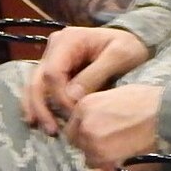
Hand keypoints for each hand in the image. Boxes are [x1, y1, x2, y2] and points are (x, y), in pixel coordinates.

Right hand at [20, 25, 149, 132]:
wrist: (135, 42)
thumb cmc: (131, 47)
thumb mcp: (120, 57)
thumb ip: (95, 74)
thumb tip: (70, 97)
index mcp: (69, 40)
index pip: (53, 72)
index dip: (59, 96)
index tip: (74, 114)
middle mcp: (55, 46)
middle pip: (38, 79)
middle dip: (42, 107)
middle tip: (52, 130)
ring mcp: (53, 57)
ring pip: (35, 86)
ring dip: (37, 109)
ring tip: (47, 129)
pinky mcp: (56, 69)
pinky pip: (42, 89)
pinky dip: (41, 105)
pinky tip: (40, 121)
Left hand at [65, 84, 163, 170]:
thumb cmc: (152, 102)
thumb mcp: (119, 95)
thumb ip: (97, 109)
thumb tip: (86, 123)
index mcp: (86, 107)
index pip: (73, 126)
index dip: (86, 130)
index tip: (101, 131)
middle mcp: (86, 129)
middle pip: (79, 144)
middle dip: (92, 143)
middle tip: (114, 141)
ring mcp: (96, 151)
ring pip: (90, 160)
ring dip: (101, 158)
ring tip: (123, 151)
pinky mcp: (110, 168)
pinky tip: (119, 166)